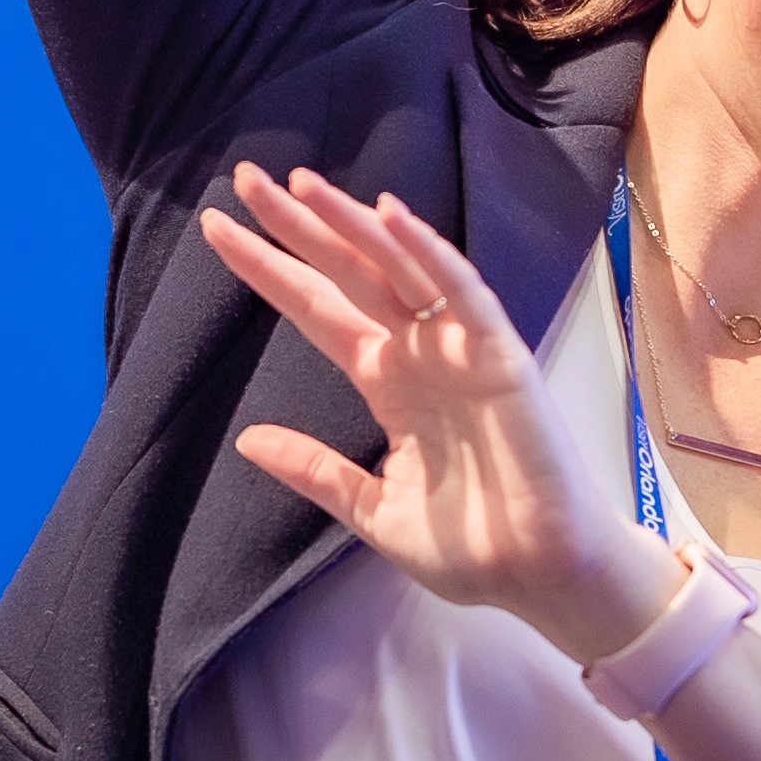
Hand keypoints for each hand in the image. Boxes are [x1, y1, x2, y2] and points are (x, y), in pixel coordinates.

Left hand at [199, 165, 675, 661]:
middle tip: (243, 179)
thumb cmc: (475, 550)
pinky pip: (461, 293)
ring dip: (350, 224)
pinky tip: (389, 216)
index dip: (269, 271)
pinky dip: (428, 253)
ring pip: (396, 268)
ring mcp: (458, 349)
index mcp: (387, 383)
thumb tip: (248, 440)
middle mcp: (418, 352)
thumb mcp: (376, 510)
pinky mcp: (500, 357)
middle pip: (346, 274)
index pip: (316, 311)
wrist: (544, 580)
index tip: (216, 231)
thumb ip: (317, 471)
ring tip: (298, 185)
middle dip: (296, 227)